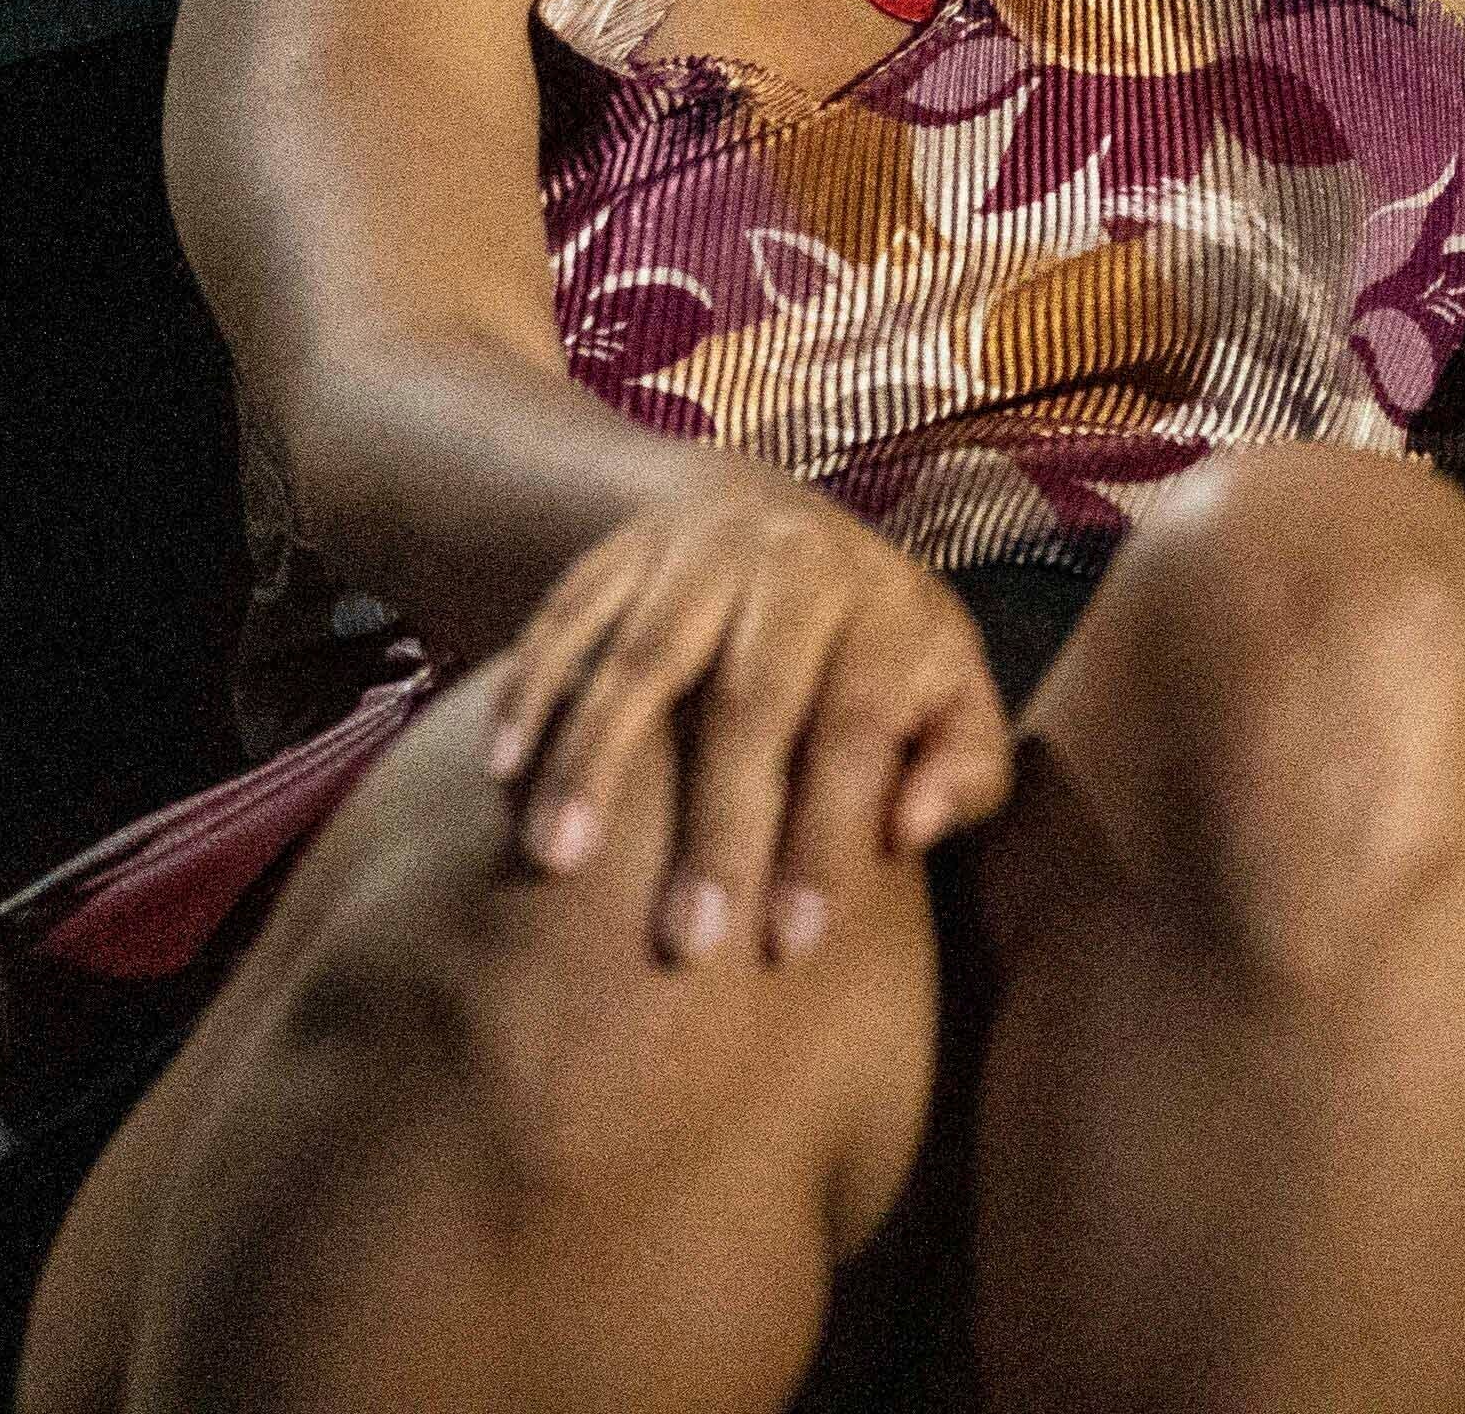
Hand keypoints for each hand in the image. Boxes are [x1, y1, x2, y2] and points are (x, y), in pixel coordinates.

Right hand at [469, 465, 1009, 967]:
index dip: (825, 836)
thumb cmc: (874, 650)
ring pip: (642, 654)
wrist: (778, 520)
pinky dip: (531, 690)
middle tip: (682, 944)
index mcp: (885, 606)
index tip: (790, 945)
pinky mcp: (620, 547)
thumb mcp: (951, 688)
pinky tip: (500, 772)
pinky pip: (564, 617)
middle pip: (750, 701)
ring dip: (594, 758)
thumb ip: (964, 763)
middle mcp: (794, 563)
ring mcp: (698, 548)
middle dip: (715, 827)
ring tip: (555, 861)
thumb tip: (912, 827)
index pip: (857, 728)